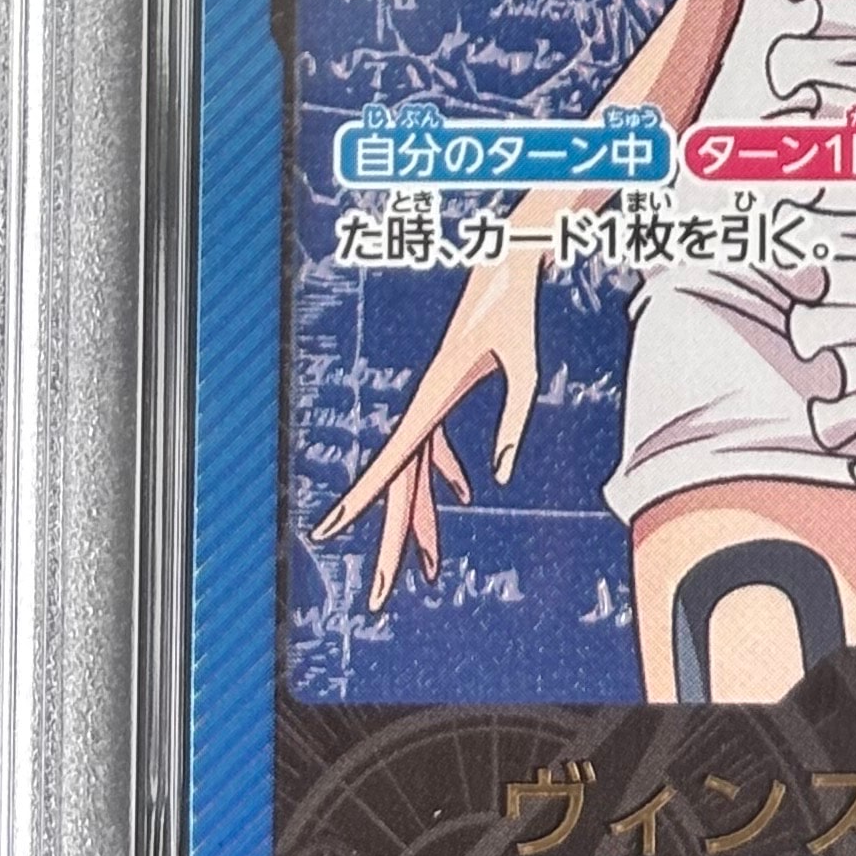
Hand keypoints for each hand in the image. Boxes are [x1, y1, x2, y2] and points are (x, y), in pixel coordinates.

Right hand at [312, 238, 545, 610]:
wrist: (508, 262)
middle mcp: (424, 406)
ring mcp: (431, 402)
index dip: (360, 500)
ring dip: (422, 517)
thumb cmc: (515, 308)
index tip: (330, 530)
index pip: (392, 462)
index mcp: (433, 399)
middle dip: (392, 542)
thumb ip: (513, 419)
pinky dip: (447, 473)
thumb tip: (499, 476)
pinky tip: (467, 493)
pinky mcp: (445, 395)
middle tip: (381, 593)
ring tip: (432, 566)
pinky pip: (435, 446)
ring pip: (416, 472)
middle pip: (400, 486)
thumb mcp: (525, 365)